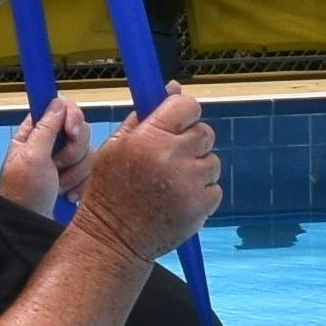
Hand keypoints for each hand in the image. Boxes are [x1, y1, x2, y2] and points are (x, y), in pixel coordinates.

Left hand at [0, 92, 91, 218]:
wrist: (29, 229)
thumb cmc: (21, 195)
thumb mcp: (31, 158)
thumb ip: (46, 128)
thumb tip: (57, 101)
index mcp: (34, 134)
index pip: (60, 108)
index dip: (71, 116)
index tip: (70, 132)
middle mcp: (51, 145)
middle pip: (80, 131)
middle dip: (72, 152)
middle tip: (56, 167)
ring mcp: (65, 163)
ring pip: (89, 153)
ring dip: (74, 173)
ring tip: (57, 186)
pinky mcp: (76, 179)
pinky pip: (93, 172)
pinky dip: (81, 185)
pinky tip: (66, 196)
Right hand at [69, 83, 222, 264]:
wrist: (114, 238)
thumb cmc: (110, 191)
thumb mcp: (114, 147)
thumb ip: (144, 116)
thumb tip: (173, 87)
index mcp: (148, 137)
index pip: (188, 105)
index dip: (184, 113)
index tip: (177, 124)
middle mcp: (172, 156)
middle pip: (205, 132)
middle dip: (192, 143)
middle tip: (171, 159)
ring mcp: (190, 182)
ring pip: (211, 161)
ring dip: (197, 170)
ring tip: (171, 184)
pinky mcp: (202, 205)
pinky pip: (215, 188)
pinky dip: (201, 194)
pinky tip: (178, 201)